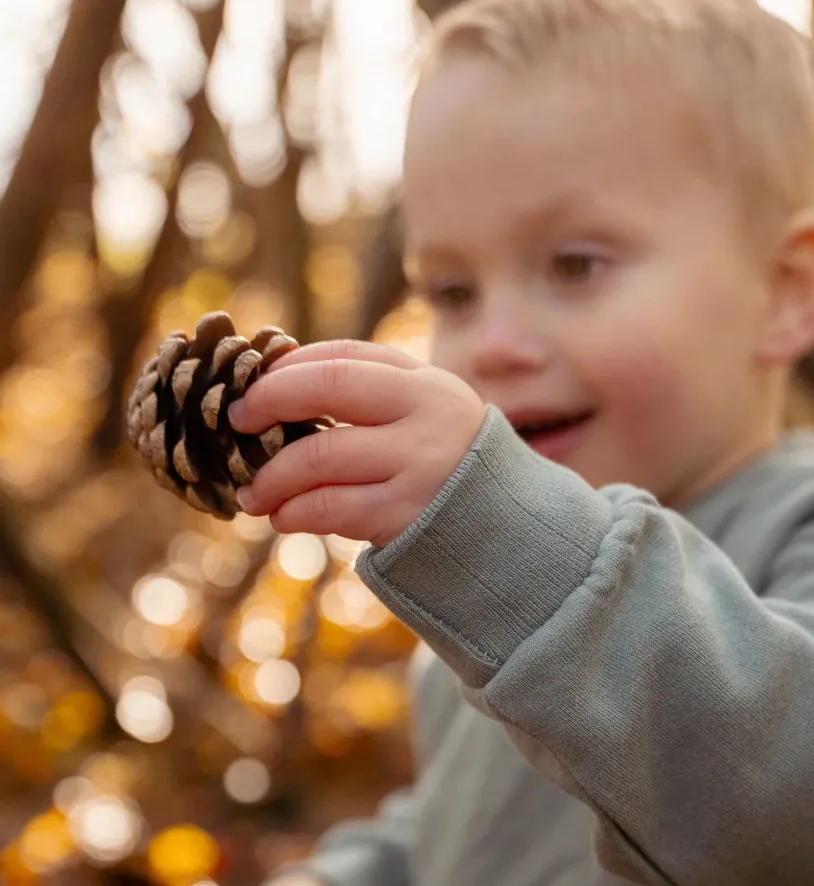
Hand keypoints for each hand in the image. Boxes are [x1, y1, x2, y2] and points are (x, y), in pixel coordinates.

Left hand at [229, 339, 486, 545]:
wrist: (505, 529)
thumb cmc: (446, 464)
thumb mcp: (424, 414)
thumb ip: (370, 392)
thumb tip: (275, 383)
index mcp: (426, 383)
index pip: (343, 356)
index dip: (287, 369)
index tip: (252, 388)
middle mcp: (426, 416)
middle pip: (327, 388)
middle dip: (269, 401)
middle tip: (237, 422)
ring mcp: (418, 466)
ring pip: (318, 456)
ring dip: (271, 475)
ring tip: (253, 491)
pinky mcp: (406, 515)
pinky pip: (330, 508)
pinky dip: (294, 512)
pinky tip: (283, 517)